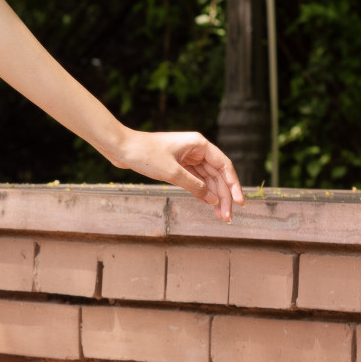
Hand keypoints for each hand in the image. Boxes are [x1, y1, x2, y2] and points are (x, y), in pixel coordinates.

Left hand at [111, 129, 244, 221]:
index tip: (239, 203)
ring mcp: (187, 157)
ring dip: (214, 197)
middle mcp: (196, 149)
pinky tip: (208, 205)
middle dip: (223, 196)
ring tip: (220, 216)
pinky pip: (196, 180)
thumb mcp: (172, 173)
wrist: (121, 148)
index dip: (234, 185)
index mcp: (199, 144)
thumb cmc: (144, 154)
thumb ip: (194, 186)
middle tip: (227, 217)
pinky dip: (201, 192)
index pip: (224, 166)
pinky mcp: (177, 165)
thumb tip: (213, 200)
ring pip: (207, 179)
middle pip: (217, 175)